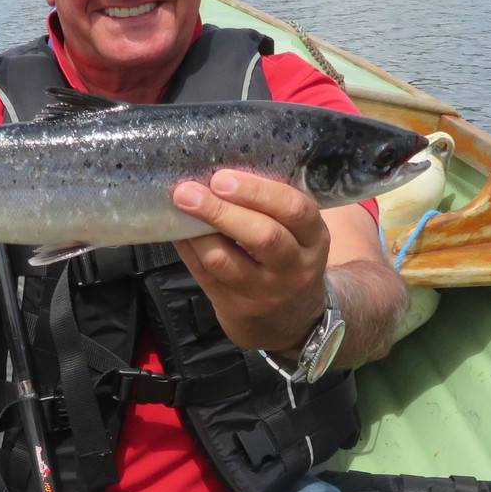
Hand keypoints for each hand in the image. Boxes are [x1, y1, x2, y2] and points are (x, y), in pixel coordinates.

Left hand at [171, 169, 329, 351]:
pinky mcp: (236, 308)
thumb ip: (270, 207)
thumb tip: (217, 171)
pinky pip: (204, 276)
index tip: (222, 177)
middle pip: (262, 237)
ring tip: (179, 206)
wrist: (294, 320)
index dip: (257, 191)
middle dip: (221, 210)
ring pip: (225, 261)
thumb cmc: (289, 258)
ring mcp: (265, 292)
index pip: (294, 210)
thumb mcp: (298, 234)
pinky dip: (187, 249)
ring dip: (196, 231)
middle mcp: (294, 267)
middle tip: (188, 191)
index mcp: (313, 238)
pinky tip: (176, 229)